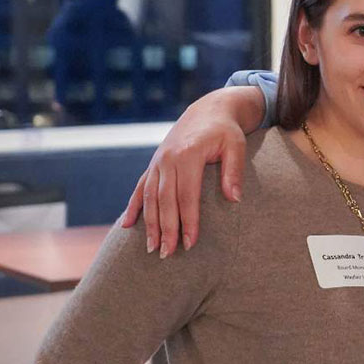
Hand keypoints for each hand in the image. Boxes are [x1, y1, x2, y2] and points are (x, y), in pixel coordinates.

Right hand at [119, 86, 261, 255]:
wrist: (208, 110)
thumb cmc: (226, 130)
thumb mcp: (236, 145)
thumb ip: (234, 171)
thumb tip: (234, 199)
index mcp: (188, 155)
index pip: (187, 195)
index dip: (187, 221)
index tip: (190, 242)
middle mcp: (167, 159)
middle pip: (165, 200)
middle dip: (166, 229)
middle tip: (167, 254)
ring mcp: (157, 162)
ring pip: (149, 197)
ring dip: (149, 224)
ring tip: (151, 248)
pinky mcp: (153, 164)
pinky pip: (140, 188)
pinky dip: (133, 207)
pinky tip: (126, 226)